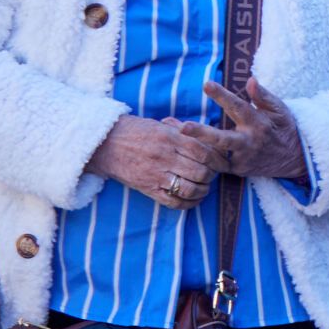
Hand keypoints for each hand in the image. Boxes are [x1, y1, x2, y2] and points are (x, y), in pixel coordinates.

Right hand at [87, 114, 227, 209]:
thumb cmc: (136, 131)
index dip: (219, 159)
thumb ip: (184, 131)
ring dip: (203, 190)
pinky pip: (174, 202)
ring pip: (190, 189)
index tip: (224, 161)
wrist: (105, 144)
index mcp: (170, 138)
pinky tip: (194, 198)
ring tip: (205, 186)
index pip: (204, 151)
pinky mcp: (148, 189)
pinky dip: (189, 203)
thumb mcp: (161, 125)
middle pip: (201, 171)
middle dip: (213, 175)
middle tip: (214, 173)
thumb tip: (209, 136)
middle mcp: (165, 157)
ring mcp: (156, 175)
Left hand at [182, 77, 308, 182]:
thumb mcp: (280, 109)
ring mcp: (241, 158)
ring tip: (175, 136)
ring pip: (214, 154)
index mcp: (258, 123)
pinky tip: (183, 148)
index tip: (206, 84)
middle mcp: (248, 142)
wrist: (294, 158)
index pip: (238, 107)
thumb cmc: (284, 128)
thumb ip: (263, 96)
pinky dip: (200, 156)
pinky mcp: (236, 169)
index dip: (222, 95)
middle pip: (221, 139)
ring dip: (194, 146)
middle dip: (201, 133)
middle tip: (183, 127)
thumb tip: (250, 80)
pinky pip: (215, 164)